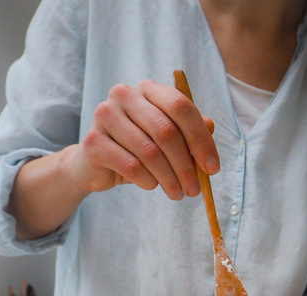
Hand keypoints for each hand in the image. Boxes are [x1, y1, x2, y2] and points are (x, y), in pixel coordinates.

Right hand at [70, 79, 219, 198]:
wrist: (96, 164)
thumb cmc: (137, 149)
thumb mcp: (166, 140)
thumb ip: (188, 132)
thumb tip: (210, 127)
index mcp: (148, 89)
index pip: (181, 106)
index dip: (200, 139)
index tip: (212, 168)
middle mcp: (124, 95)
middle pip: (167, 131)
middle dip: (186, 166)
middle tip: (195, 190)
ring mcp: (105, 115)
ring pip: (150, 152)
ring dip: (169, 179)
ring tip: (177, 194)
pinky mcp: (93, 142)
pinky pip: (131, 166)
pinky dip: (148, 181)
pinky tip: (151, 185)